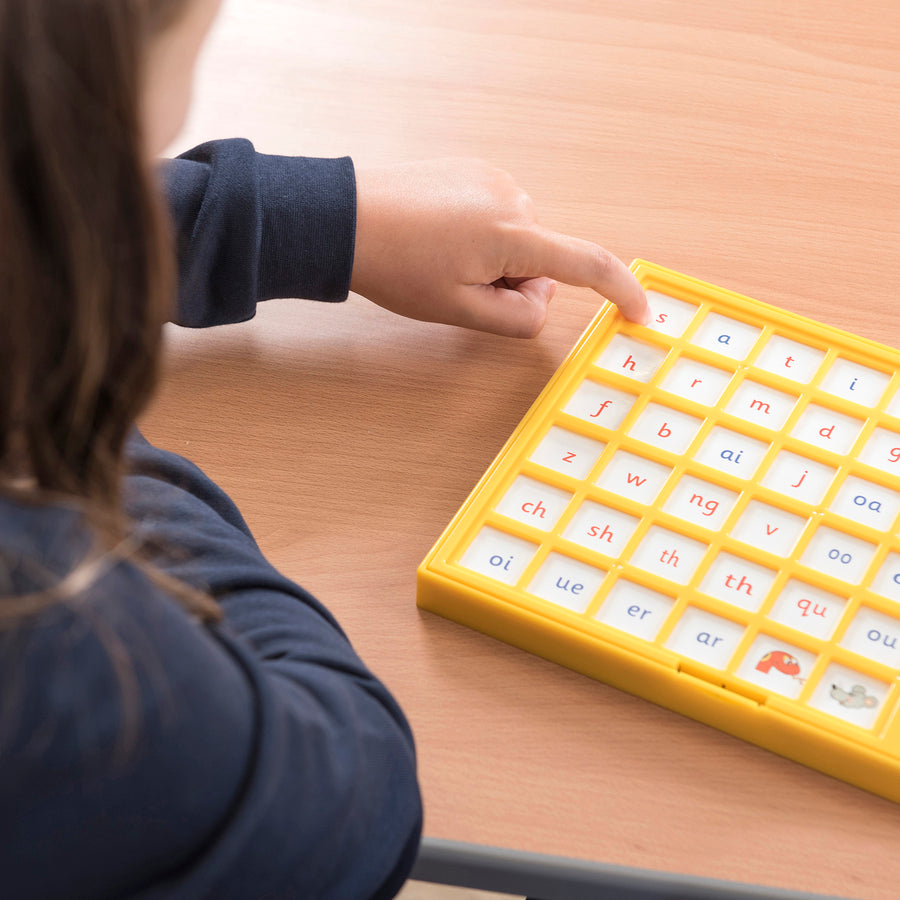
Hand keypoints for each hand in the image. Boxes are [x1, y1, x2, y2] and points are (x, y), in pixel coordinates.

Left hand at [350, 158, 648, 337]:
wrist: (344, 218)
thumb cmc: (395, 265)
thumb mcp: (458, 311)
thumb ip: (514, 319)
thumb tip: (541, 303)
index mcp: (512, 234)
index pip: (587, 263)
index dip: (620, 290)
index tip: (641, 312)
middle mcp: (512, 197)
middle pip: (542, 262)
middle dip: (514, 285)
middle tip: (461, 289)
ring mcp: (493, 178)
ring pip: (519, 241)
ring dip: (495, 261)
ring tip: (442, 260)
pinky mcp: (474, 170)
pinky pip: (498, 216)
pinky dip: (482, 237)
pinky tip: (440, 239)